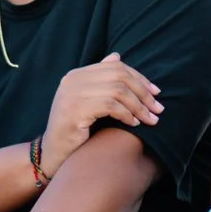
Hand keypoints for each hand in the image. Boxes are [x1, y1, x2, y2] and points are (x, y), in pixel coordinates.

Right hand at [41, 54, 161, 180]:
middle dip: (143, 92)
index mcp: (76, 75)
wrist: (53, 155)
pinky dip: (127, 114)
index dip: (140, 78)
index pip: (116, 67)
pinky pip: (111, 106)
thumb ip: (101, 81)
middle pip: (119, 76)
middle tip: (158, 108)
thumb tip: (117, 57)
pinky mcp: (75, 111)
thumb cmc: (74, 131)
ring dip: (139, 106)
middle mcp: (73, 80)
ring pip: (118, 90)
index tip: (156, 93)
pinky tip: (134, 124)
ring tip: (150, 120)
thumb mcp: (86, 101)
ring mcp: (72, 95)